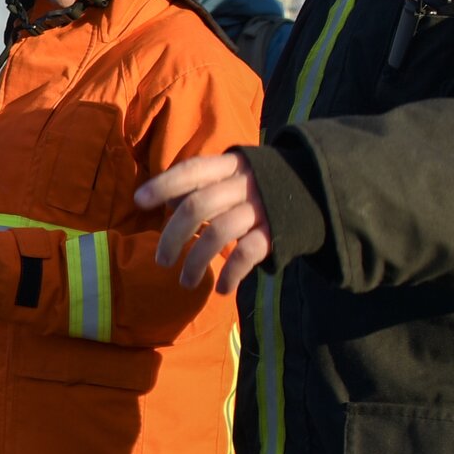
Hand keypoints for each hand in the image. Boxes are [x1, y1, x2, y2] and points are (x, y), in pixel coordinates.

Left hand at [135, 152, 270, 292]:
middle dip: (173, 235)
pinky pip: (247, 253)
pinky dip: (232, 273)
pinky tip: (222, 288)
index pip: (191, 170)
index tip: (138, 201)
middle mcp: (243, 183)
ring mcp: (260, 208)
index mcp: (229, 164)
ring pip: (219, 232)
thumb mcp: (231, 173)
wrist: (315, 189)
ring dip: (196, 261)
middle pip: (199, 205)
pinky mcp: (276, 233)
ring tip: (184, 282)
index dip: (164, 184)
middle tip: (161, 260)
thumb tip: (167, 203)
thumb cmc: (256, 184)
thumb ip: (202, 185)